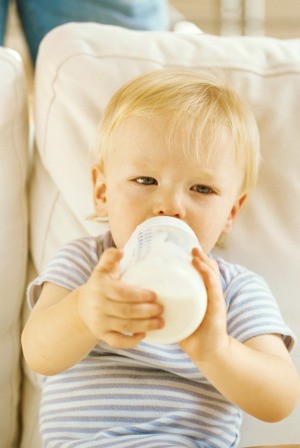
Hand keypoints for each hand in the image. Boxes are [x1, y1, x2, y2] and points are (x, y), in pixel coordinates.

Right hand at [76, 248, 163, 347]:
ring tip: (161, 322)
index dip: (139, 295)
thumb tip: (120, 251)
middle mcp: (99, 306)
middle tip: (162, 309)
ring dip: (145, 325)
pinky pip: (117, 342)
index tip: (154, 295)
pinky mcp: (101, 335)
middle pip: (126, 311)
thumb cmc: (99, 285)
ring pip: (125, 326)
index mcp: (100, 287)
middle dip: (146, 311)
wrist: (82, 307)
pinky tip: (143, 335)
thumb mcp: (102, 269)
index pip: (122, 293)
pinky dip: (131, 342)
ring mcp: (99, 322)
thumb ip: (110, 258)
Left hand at [179, 247, 229, 361]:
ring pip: (212, 275)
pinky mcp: (217, 308)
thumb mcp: (180, 315)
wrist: (208, 353)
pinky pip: (213, 288)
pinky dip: (207, 276)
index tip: (186, 249)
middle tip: (191, 246)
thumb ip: (169, 306)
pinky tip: (201, 268)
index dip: (198, 260)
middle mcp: (211, 295)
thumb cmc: (192, 334)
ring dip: (204, 262)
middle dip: (201, 257)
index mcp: (203, 295)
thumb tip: (144, 300)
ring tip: (194, 253)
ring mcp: (215, 300)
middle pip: (209, 270)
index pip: (203, 273)